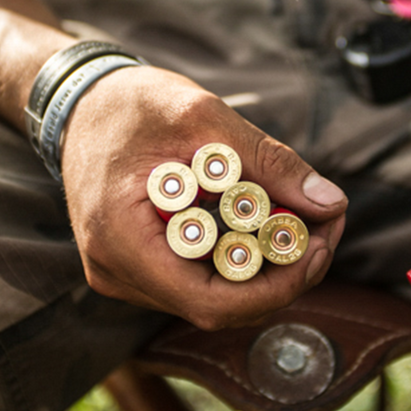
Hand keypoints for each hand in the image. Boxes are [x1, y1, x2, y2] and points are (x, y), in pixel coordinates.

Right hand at [59, 66, 347, 329]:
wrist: (79, 103)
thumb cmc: (130, 104)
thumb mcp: (204, 116)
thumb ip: (268, 162)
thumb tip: (331, 203)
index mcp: (120, 238)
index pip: (210, 302)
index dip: (274, 288)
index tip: (317, 247)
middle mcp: (115, 271)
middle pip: (217, 307)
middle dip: (282, 275)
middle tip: (325, 227)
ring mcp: (122, 275)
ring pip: (211, 299)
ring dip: (265, 268)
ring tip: (303, 220)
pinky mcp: (135, 268)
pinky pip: (196, 281)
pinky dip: (238, 259)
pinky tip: (266, 223)